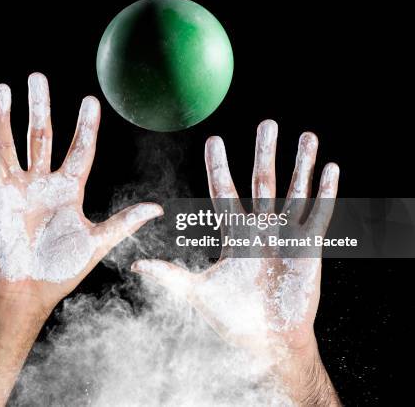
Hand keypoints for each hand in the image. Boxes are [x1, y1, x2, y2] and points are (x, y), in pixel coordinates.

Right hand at [0, 73, 162, 314]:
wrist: (27, 290)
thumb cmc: (62, 269)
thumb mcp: (97, 241)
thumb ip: (124, 222)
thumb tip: (158, 208)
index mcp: (68, 189)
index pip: (79, 149)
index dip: (84, 126)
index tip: (90, 100)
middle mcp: (43, 182)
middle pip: (41, 136)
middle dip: (39, 106)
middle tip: (38, 77)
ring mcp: (18, 187)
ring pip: (10, 143)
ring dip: (5, 116)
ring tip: (3, 88)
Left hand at [132, 120, 339, 402]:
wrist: (267, 341)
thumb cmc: (233, 317)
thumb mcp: (197, 292)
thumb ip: (169, 275)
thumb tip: (135, 266)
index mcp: (234, 233)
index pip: (224, 191)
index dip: (219, 166)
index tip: (214, 140)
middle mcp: (261, 228)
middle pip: (263, 181)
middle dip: (265, 152)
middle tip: (268, 123)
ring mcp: (286, 235)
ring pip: (294, 191)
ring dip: (301, 164)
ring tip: (307, 135)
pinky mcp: (308, 248)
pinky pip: (318, 214)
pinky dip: (325, 192)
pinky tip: (331, 169)